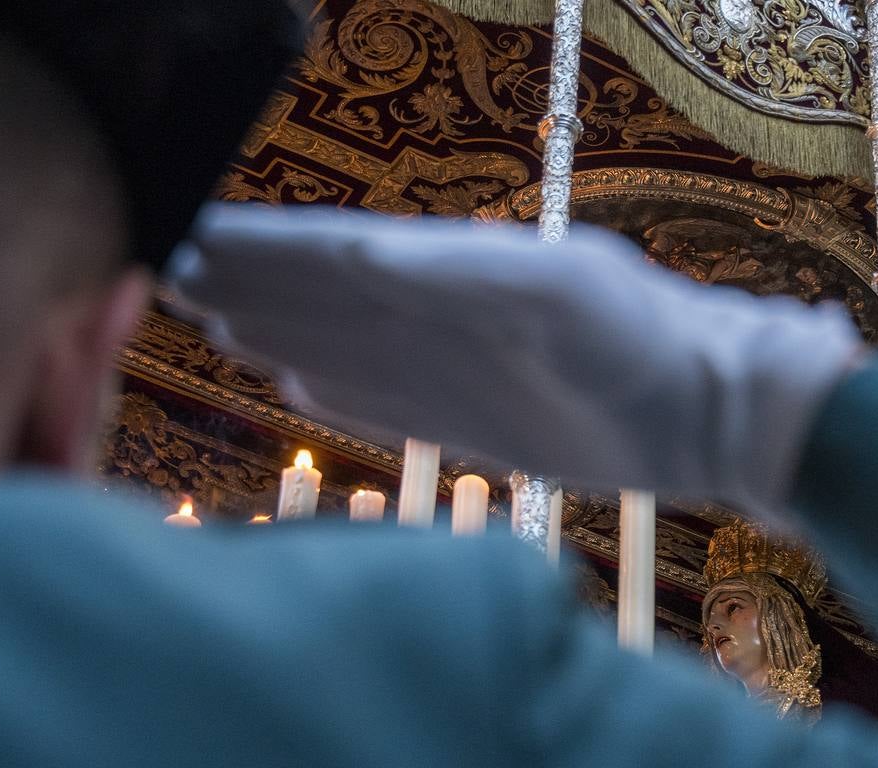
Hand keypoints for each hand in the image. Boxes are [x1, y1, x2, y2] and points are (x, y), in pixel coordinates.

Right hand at [167, 204, 867, 510]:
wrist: (710, 415)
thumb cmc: (647, 340)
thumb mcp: (560, 291)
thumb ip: (462, 272)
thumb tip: (358, 252)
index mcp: (453, 273)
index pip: (334, 252)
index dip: (262, 247)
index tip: (184, 231)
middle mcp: (444, 318)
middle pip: (326, 295)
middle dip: (252, 285)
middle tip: (166, 271)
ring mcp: (456, 373)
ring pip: (348, 347)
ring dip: (283, 331)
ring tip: (216, 321)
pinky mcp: (478, 426)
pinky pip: (391, 404)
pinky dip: (342, 391)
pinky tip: (304, 380)